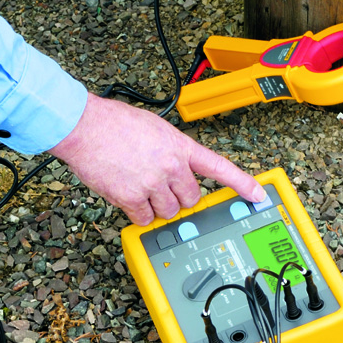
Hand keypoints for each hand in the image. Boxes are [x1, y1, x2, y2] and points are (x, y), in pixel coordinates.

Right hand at [49, 94, 263, 225]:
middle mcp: (171, 166)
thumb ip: (170, 152)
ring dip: (156, 207)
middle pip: (191, 198)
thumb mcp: (154, 130)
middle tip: (161, 187)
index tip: (258, 196)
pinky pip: (144, 219)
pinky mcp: (131, 198)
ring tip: (139, 187)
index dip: (242, 184)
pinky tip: (128, 196)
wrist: (84, 127)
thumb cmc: (113, 123)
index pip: (219, 167)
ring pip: (168, 212)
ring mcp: (152, 184)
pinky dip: (138, 214)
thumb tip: (176, 174)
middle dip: (178, 198)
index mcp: (180, 146)